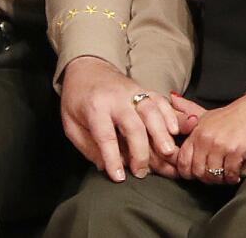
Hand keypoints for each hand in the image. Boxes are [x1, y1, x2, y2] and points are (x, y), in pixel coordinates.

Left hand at [60, 56, 178, 180]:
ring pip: (152, 112)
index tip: (119, 177)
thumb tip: (106, 167)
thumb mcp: (71, 124)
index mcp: (94, 106)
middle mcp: (116, 98)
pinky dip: (170, 116)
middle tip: (142, 172)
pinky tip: (174, 131)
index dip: (113, 158)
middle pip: (133, 125)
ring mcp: (133, 92)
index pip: (105, 135)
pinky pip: (161, 101)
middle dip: (140, 151)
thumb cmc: (77, 99)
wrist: (87, 68)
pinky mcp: (144, 89)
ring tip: (167, 153)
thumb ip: (87, 146)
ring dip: (161, 134)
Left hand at [172, 92, 245, 184]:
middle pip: (197, 171)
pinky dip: (232, 178)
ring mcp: (220, 145)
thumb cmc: (230, 115)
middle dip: (205, 178)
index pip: (183, 160)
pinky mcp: (235, 151)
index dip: (186, 172)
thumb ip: (187, 110)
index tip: (194, 174)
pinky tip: (234, 175)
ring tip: (223, 176)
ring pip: (212, 175)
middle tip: (212, 177)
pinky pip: (229, 174)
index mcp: (196, 132)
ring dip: (219, 180)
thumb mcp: (205, 113)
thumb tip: (172, 98)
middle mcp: (205, 139)